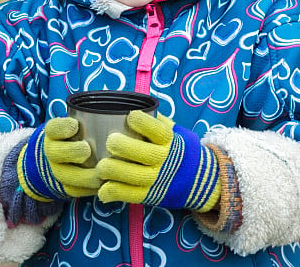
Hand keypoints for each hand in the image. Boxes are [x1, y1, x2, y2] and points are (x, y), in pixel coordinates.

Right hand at [17, 117, 100, 201]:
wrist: (62, 156)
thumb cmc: (80, 134)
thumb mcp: (80, 123)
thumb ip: (94, 119)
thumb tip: (126, 112)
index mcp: (54, 132)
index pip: (53, 128)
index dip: (62, 127)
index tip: (75, 125)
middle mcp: (52, 151)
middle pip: (56, 152)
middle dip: (71, 151)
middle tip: (87, 150)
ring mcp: (57, 170)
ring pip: (66, 175)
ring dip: (83, 176)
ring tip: (101, 173)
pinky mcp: (65, 186)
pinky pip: (75, 191)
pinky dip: (89, 190)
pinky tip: (105, 185)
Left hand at [96, 110, 219, 211]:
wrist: (199, 180)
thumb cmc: (179, 150)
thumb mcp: (176, 132)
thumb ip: (158, 121)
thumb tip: (134, 104)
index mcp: (170, 141)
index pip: (158, 131)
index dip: (143, 122)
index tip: (130, 116)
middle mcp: (165, 160)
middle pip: (144, 153)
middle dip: (123, 146)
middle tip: (110, 141)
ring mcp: (157, 179)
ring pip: (133, 176)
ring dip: (113, 170)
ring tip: (101, 166)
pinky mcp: (150, 195)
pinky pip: (129, 195)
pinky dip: (113, 192)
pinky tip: (102, 189)